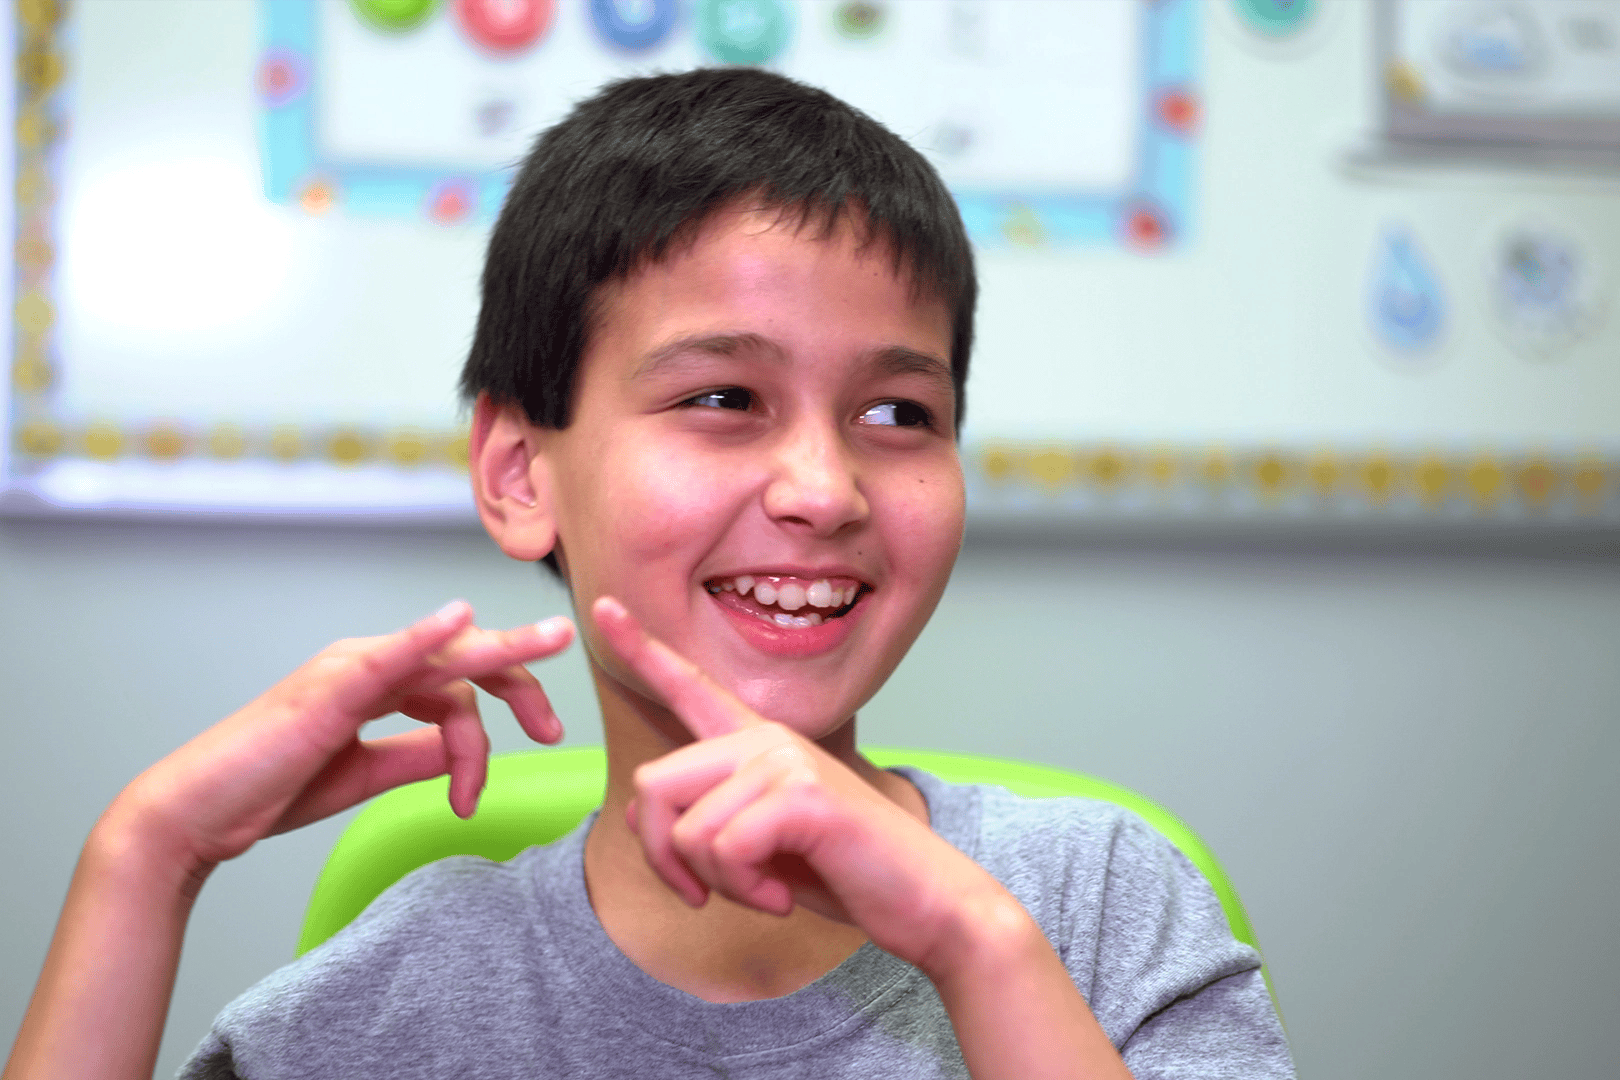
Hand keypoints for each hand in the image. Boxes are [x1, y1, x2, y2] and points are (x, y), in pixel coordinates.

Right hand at [113, 601, 573, 877]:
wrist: (200, 816)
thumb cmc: (272, 790)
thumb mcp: (366, 773)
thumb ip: (416, 756)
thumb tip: (464, 752)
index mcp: (379, 683)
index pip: (461, 685)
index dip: (499, 722)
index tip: (515, 766)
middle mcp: (368, 664)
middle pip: (465, 659)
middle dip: (520, 686)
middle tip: (554, 731)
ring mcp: (348, 670)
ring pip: (443, 655)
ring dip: (503, 655)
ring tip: (553, 644)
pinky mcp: (328, 690)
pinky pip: (387, 658)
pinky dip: (425, 635)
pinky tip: (460, 619)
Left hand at [592, 595, 1006, 978]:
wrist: (923, 901)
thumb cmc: (844, 872)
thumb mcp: (759, 850)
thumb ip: (705, 823)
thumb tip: (637, 813)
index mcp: (756, 744)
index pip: (689, 686)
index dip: (642, 649)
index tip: (602, 610)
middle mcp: (766, 737)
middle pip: (652, 784)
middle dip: (662, 856)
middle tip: (701, 894)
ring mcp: (784, 759)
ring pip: (686, 830)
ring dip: (718, 884)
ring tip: (765, 892)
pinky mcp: (801, 793)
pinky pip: (723, 850)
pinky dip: (744, 892)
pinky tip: (781, 899)